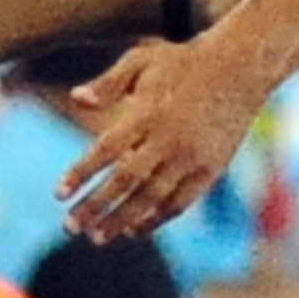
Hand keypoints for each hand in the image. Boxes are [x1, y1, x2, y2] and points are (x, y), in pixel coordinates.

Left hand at [58, 37, 256, 241]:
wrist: (240, 67)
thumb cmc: (183, 62)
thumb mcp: (142, 61)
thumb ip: (107, 83)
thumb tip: (76, 99)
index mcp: (147, 114)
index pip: (106, 150)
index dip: (81, 173)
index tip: (58, 194)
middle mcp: (168, 140)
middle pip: (125, 181)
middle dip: (95, 206)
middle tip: (69, 227)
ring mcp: (191, 158)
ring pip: (151, 198)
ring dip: (122, 221)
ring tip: (97, 237)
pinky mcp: (210, 170)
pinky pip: (180, 203)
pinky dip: (156, 220)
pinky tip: (134, 230)